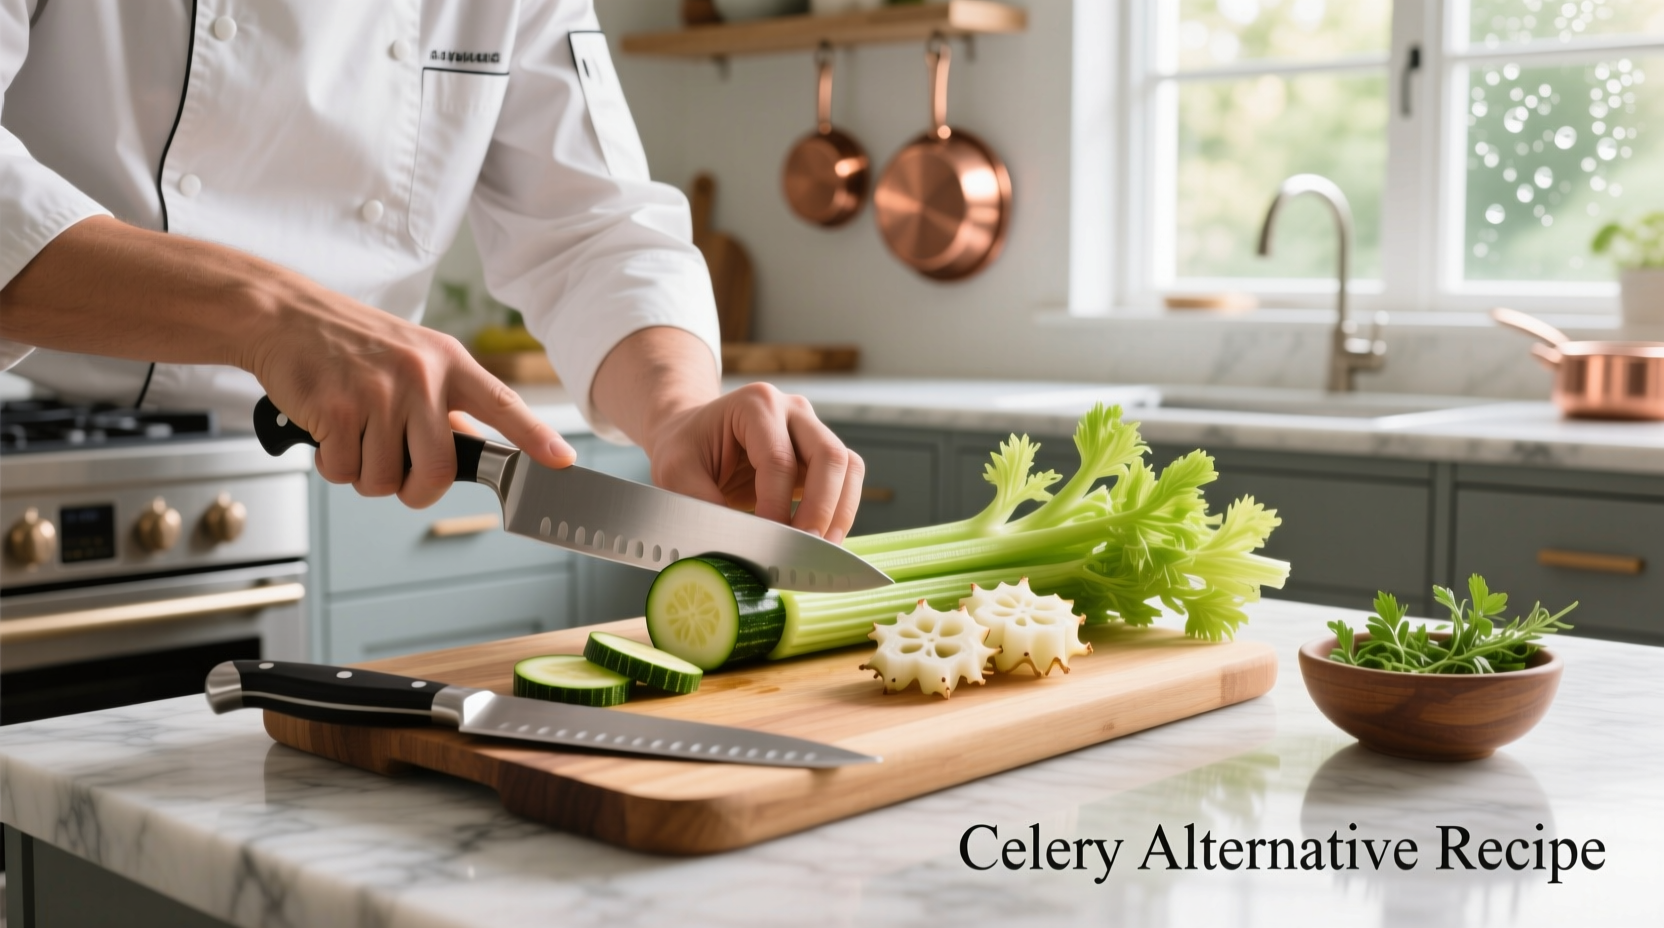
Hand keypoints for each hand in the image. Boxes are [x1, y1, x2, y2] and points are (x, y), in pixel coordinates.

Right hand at [242, 271, 573, 508]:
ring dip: (365, 475)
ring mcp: (380, 393)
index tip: (562, 461)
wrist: (283, 315)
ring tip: (353, 436)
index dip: (534, 437)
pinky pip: (344, 472)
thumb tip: (468, 445)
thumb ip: (443, 398)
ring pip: (386, 480)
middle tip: (401, 479)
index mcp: (448, 362)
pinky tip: (327, 432)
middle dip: (418, 491)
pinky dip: (332, 465)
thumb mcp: (412, 356)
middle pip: (440, 470)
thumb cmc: (350, 342)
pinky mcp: (338, 411)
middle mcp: (421, 376)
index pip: (502, 403)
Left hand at [644, 382, 864, 541]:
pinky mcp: (819, 455)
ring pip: (848, 466)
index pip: (779, 459)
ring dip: (840, 511)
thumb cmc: (684, 449)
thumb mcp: (675, 472)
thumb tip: (735, 544)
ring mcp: (811, 430)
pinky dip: (841, 510)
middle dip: (821, 508)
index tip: (768, 542)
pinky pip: (847, 480)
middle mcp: (792, 411)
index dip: (777, 506)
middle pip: (829, 456)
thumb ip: (701, 504)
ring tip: (821, 547)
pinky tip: (822, 537)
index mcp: (755, 404)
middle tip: (805, 547)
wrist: (692, 436)